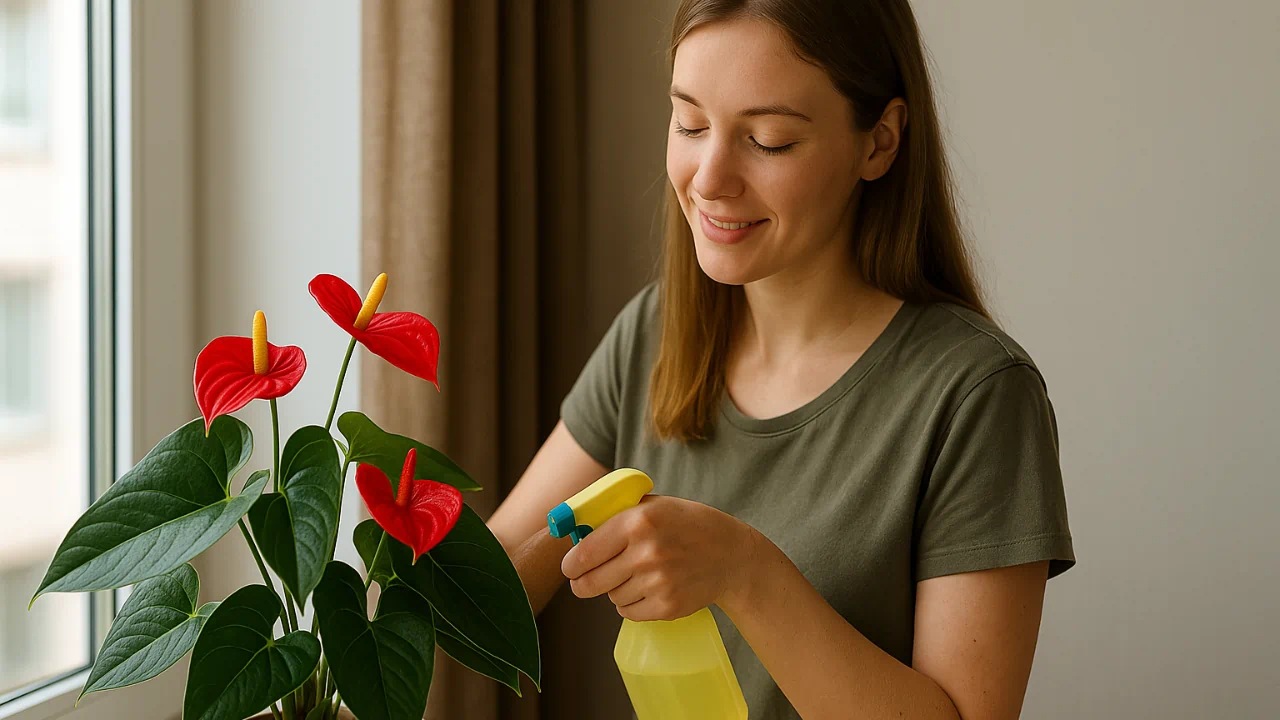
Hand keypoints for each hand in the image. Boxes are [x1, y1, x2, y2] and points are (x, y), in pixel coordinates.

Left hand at [559, 494, 759, 620]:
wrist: (732, 555)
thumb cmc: (688, 525)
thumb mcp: (655, 505)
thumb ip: (617, 514)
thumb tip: (576, 528)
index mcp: (638, 522)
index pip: (584, 553)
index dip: (571, 564)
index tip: (569, 567)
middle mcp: (645, 553)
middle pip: (590, 582)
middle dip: (582, 583)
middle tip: (582, 582)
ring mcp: (657, 582)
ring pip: (611, 597)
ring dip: (615, 589)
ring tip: (637, 575)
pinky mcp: (667, 606)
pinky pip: (628, 612)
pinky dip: (632, 604)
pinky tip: (648, 589)